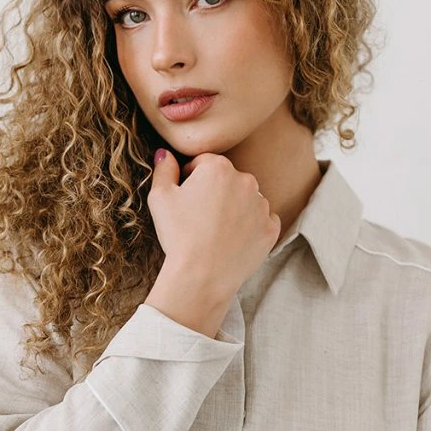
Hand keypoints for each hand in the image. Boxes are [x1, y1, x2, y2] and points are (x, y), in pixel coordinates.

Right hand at [147, 149, 279, 293]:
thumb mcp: (159, 198)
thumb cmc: (178, 235)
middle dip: (215, 192)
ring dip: (234, 208)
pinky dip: (250, 227)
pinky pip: (261, 221)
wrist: (201, 276)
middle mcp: (246, 181)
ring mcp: (262, 206)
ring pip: (246, 199)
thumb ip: (164, 170)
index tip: (184, 199)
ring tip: (216, 231)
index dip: (190, 179)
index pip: (203, 163)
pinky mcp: (271, 229)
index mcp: (218, 168)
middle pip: (227, 179)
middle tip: (199, 217)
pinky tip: (233, 240)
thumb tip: (166, 154)